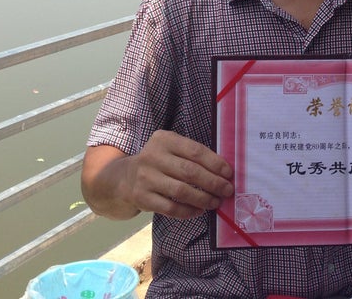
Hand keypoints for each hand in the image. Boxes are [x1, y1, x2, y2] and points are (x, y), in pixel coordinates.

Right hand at [82, 130, 233, 220]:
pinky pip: (170, 207)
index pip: (194, 151)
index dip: (215, 163)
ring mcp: (145, 178)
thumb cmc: (157, 163)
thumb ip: (191, 155)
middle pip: (190, 172)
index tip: (229, 173)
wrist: (123, 178)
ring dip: (203, 198)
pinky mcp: (142, 198)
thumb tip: (223, 171)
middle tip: (227, 190)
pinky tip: (199, 211)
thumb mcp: (169, 149)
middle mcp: (152, 156)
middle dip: (213, 183)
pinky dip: (188, 211)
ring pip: (181, 191)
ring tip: (216, 202)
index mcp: (164, 140)